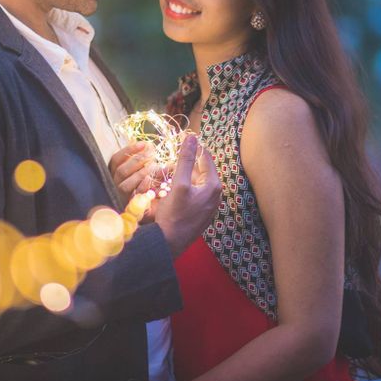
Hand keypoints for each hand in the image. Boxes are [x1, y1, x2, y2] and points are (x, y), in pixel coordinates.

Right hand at [109, 142, 157, 205]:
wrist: (149, 203)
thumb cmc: (146, 180)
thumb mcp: (143, 167)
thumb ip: (143, 157)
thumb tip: (149, 146)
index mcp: (114, 172)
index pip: (116, 159)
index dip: (129, 150)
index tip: (144, 144)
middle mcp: (115, 184)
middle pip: (121, 171)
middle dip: (138, 161)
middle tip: (153, 155)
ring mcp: (121, 196)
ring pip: (126, 184)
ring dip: (142, 174)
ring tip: (155, 166)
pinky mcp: (130, 205)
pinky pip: (135, 196)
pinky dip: (144, 186)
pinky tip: (152, 179)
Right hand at [155, 135, 221, 257]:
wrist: (169, 243)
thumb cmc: (174, 214)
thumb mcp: (179, 184)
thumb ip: (185, 160)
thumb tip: (191, 137)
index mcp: (213, 185)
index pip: (205, 157)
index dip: (192, 148)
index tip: (179, 140)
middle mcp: (215, 195)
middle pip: (199, 170)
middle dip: (184, 165)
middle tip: (168, 164)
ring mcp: (208, 206)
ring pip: (195, 183)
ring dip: (181, 177)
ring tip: (166, 177)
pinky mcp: (201, 214)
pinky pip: (193, 194)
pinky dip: (182, 189)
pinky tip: (169, 192)